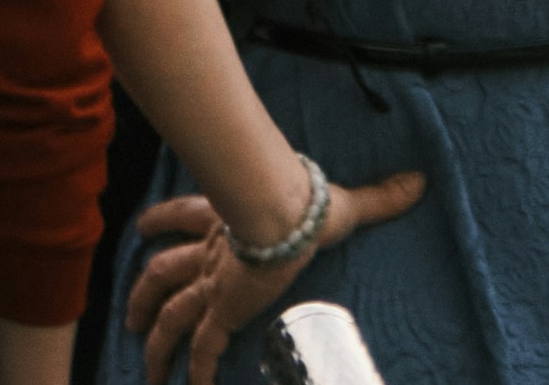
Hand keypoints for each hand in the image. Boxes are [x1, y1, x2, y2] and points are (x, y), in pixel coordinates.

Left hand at [122, 169, 422, 384]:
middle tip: (131, 312)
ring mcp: (215, 287)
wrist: (287, 220)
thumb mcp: (342, 203)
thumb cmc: (309, 207)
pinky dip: (193, 371)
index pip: (186, 217)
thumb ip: (376, 198)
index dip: (162, 221)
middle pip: (164, 273)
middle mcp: (213, 257)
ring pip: (170, 314)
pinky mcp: (223, 314)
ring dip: (154, 339)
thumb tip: (417, 182)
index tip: (144, 226)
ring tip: (144, 359)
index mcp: (228, 224)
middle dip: (144, 293)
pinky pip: (202, 349)